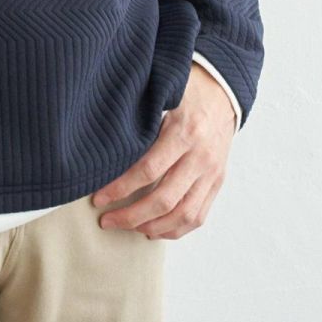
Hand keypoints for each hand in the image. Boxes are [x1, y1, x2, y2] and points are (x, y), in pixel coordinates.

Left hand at [90, 61, 237, 239]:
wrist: (223, 90)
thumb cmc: (185, 91)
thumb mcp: (162, 98)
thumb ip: (140, 122)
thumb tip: (104, 147)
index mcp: (184, 132)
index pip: (147, 170)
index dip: (120, 188)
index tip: (99, 198)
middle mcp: (201, 156)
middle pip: (164, 199)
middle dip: (131, 216)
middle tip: (107, 220)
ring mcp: (212, 172)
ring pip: (183, 215)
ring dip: (152, 227)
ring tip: (127, 227)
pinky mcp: (217, 182)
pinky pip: (198, 216)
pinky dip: (175, 229)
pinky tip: (153, 230)